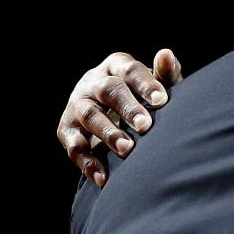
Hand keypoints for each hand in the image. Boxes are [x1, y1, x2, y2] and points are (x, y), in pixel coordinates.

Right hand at [56, 48, 182, 185]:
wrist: (113, 118)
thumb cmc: (143, 99)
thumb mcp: (156, 87)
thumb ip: (164, 76)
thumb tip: (167, 55)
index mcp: (116, 66)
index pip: (130, 70)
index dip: (145, 84)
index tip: (162, 101)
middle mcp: (93, 82)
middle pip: (107, 90)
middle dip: (127, 107)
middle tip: (145, 126)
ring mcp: (76, 105)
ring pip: (88, 116)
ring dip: (108, 133)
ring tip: (128, 150)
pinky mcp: (66, 130)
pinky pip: (74, 146)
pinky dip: (89, 163)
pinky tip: (105, 177)